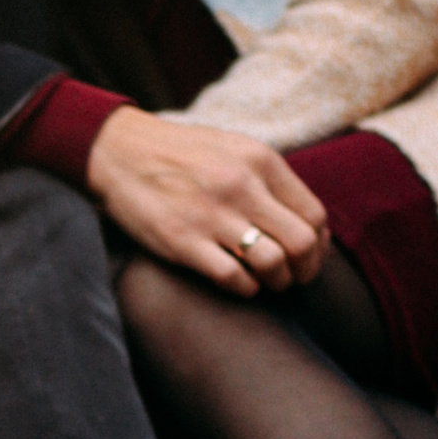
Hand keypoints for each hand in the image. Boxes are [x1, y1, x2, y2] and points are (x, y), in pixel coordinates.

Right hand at [84, 109, 329, 294]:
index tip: (307, 257)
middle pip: (301, 243)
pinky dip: (244, 288)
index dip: (318, 246)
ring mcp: (211, 215)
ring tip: (265, 281)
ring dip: (276, 282)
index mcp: (260, 160)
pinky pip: (233, 277)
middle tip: (293, 277)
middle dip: (304, 270)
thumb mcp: (233, 150)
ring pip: (272, 264)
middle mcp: (241, 186)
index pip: (314, 215)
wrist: (119, 152)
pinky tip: (237, 282)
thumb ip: (268, 179)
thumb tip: (305, 222)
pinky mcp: (182, 241)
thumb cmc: (180, 155)